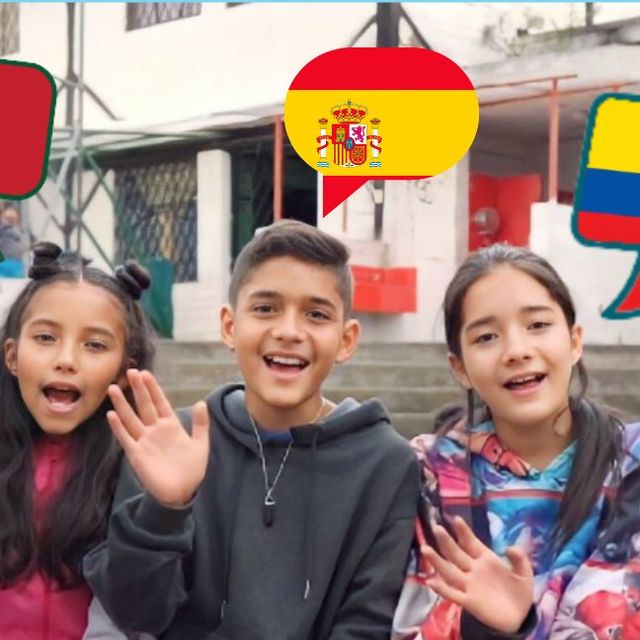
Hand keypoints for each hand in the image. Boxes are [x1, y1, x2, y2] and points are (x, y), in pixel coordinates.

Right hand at [107, 369, 209, 507]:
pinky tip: (111, 415)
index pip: (160, 403)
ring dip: (122, 404)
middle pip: (144, 406)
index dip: (153, 389)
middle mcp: (155, 431)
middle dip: (138, 389)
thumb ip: (201, 424)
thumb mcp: (201, 444)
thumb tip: (201, 402)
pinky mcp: (137, 455)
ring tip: (114, 388)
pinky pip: (126, 438)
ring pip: (131, 419)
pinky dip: (118, 427)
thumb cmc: (192, 470)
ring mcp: (144, 442)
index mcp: (171, 426)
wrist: (183, 493)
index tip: (146, 373)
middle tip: (131, 372)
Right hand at [421, 516, 532, 633]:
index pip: (471, 543)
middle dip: (446, 541)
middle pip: (456, 553)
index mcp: (485, 559)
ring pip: (449, 571)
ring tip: (425, 549)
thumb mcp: (524, 574)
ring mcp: (469, 585)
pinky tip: (430, 581)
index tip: (455, 519)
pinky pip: (452, 594)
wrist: (518, 619)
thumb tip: (510, 547)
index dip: (463, 532)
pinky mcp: (468, 602)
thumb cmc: (518, 593)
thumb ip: (520, 560)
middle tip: (436, 527)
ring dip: (437, 561)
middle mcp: (473, 569)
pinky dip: (441, 588)